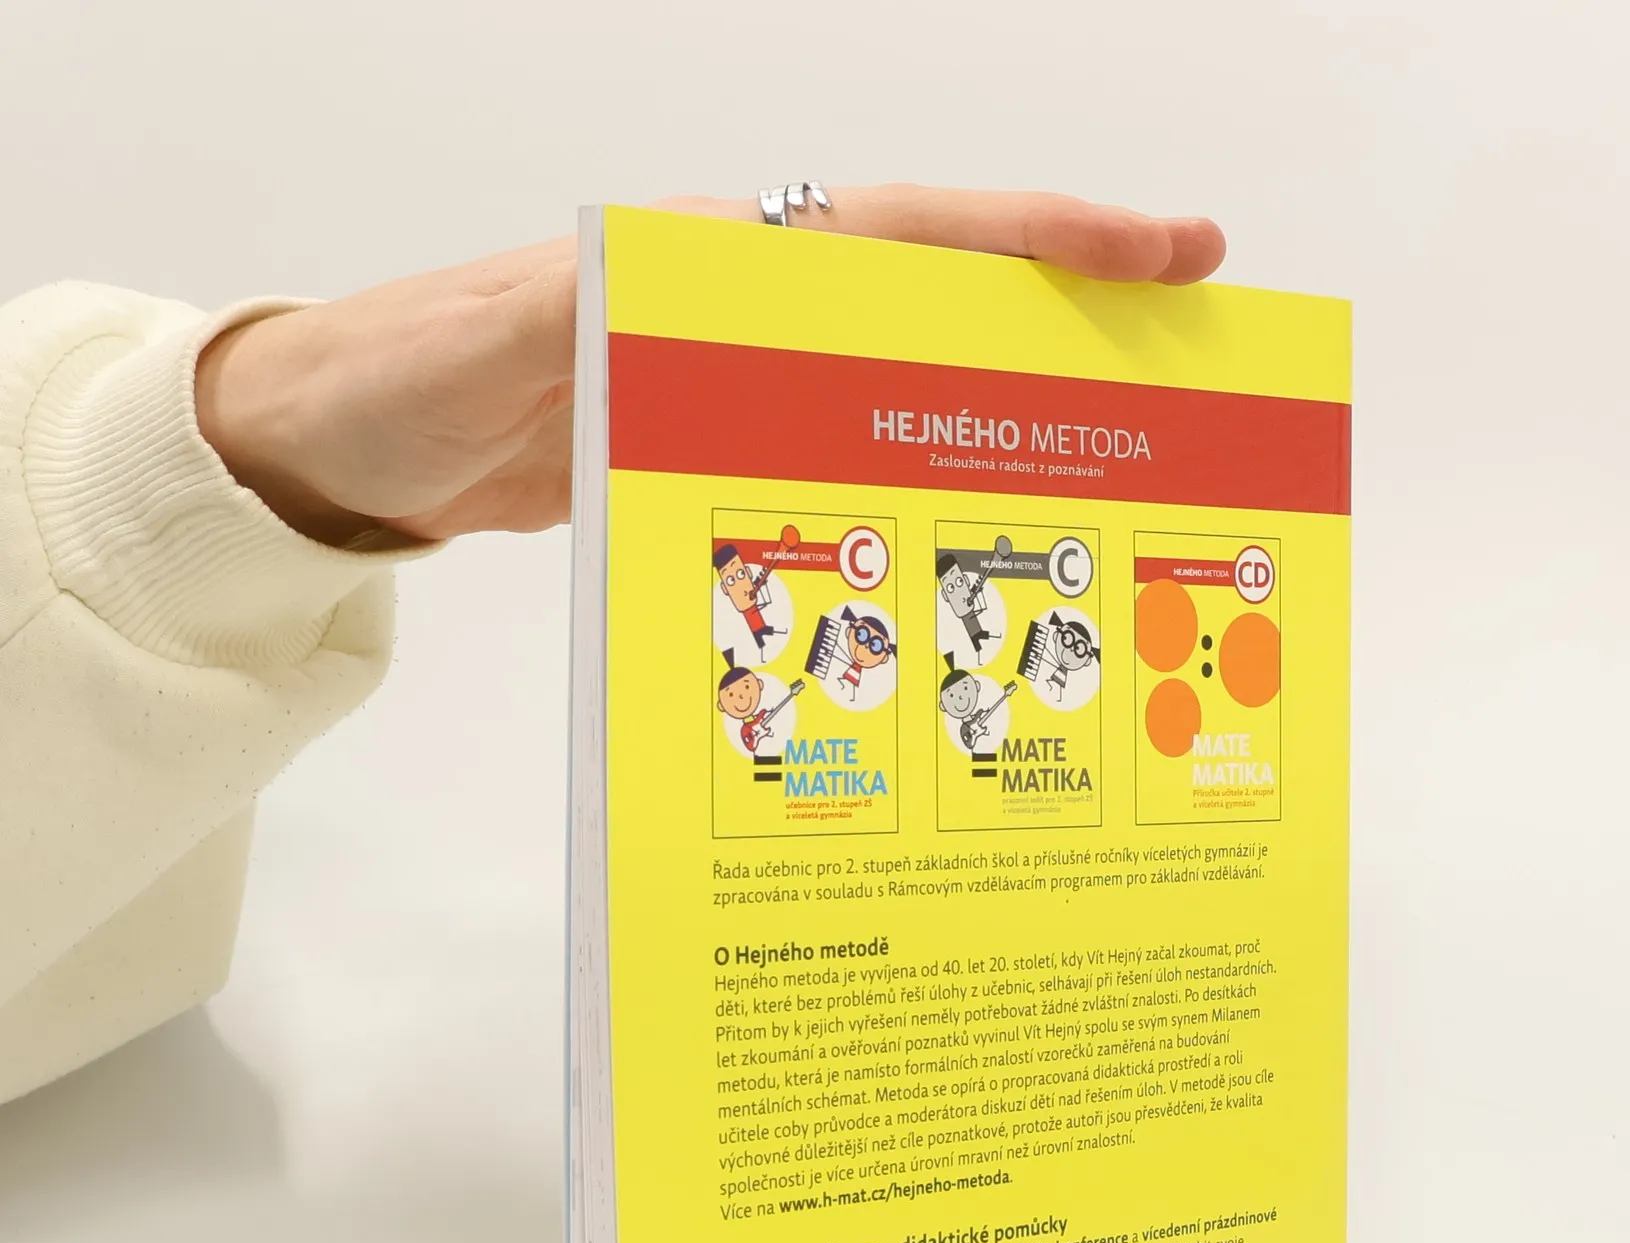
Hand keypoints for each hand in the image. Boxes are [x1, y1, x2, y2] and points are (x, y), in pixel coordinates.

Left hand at [194, 187, 1227, 545]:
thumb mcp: (492, 342)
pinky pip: (845, 452)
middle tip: (1194, 355)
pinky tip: (965, 532)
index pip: (911, 234)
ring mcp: (741, 384)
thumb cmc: (406, 374)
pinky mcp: (720, 450)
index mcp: (718, 263)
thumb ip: (582, 313)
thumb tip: (683, 278)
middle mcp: (750, 313)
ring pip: (907, 380)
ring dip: (1010, 405)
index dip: (1040, 241)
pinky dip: (917, 478)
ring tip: (1121, 450)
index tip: (1163, 252)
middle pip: (944, 301)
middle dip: (1072, 318)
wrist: (347, 446)